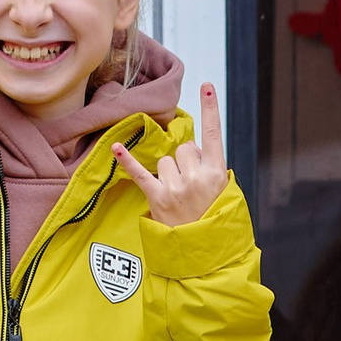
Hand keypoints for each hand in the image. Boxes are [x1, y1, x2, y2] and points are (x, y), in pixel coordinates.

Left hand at [111, 82, 229, 227]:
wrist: (203, 254)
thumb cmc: (213, 218)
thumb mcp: (224, 192)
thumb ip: (210, 167)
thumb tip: (189, 148)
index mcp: (218, 173)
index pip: (214, 134)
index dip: (210, 108)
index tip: (206, 86)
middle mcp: (197, 177)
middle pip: (184, 148)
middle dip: (186, 161)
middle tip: (192, 185)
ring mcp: (176, 188)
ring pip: (165, 160)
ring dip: (169, 172)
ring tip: (178, 195)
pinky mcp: (157, 198)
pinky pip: (141, 173)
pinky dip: (127, 161)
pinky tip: (116, 147)